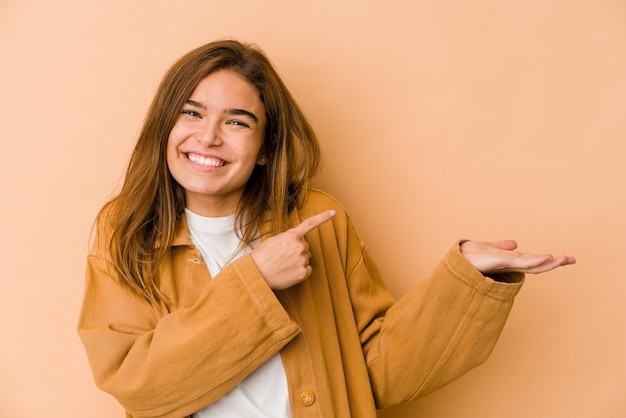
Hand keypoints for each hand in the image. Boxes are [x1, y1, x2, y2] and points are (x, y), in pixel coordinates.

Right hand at [251, 210, 335, 289]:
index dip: (323, 217)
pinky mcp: (303, 272)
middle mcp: (299, 246)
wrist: (256, 274)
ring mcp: (302, 259)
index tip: (333, 212)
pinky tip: (288, 273)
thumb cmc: (262, 257)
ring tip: (283, 265)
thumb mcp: (273, 240)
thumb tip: (297, 242)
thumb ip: (287, 238)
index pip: (310, 224)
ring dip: (297, 261)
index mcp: (291, 236)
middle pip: (305, 246)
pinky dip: (300, 272)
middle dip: (296, 251)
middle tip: (283, 257)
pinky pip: (307, 270)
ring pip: (305, 259)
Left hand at [460, 240, 575, 274]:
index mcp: (509, 262)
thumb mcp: (489, 248)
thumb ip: (502, 247)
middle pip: (537, 265)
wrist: (456, 260)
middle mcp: (510, 265)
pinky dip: (535, 261)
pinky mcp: (501, 262)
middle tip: (573, 259)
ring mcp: (507, 265)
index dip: (547, 261)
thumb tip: (514, 244)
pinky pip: (522, 263)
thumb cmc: (470, 256)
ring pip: (533, 265)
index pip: (532, 261)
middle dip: (554, 263)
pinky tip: (546, 257)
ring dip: (549, 262)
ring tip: (564, 258)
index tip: (562, 257)